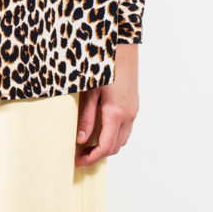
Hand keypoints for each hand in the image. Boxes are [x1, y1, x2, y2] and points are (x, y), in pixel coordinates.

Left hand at [74, 45, 138, 165]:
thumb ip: (86, 118)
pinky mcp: (134, 106)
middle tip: (80, 156)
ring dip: (106, 147)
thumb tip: (81, 139)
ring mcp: (133, 111)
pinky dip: (114, 137)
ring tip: (88, 146)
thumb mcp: (90, 92)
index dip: (91, 158)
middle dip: (97, 155)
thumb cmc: (105, 66)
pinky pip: (125, 130)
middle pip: (114, 147)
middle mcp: (128, 115)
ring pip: (121, 140)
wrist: (123, 49)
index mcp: (115, 113)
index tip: (78, 162)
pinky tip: (101, 133)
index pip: (105, 147)